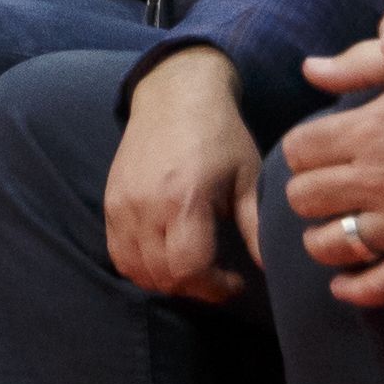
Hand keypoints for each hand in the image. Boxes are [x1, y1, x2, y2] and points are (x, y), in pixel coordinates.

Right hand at [106, 49, 263, 301]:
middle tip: (217, 277)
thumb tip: (273, 270)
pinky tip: (165, 255)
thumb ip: (256, 226)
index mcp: (184, 199)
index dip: (214, 288)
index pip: (188, 269)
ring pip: (135, 269)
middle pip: (161, 276)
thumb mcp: (249, 177)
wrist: (173, 96)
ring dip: (165, 280)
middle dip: (194, 287)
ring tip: (191, 268)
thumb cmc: (219, 136)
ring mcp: (121, 205)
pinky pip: (118, 253)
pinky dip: (140, 266)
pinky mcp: (110, 202)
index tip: (236, 281)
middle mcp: (145, 206)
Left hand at [283, 70, 383, 306]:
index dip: (304, 154)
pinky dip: (353, 289)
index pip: (297, 150)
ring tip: (338, 231)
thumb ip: (364, 68)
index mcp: (371, 130)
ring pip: (328, 244)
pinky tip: (344, 285)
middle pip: (302, 197)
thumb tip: (310, 70)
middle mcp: (380, 178)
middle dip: (310, 195)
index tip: (320, 156)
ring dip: (326, 240)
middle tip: (330, 194)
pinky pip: (377, 287)